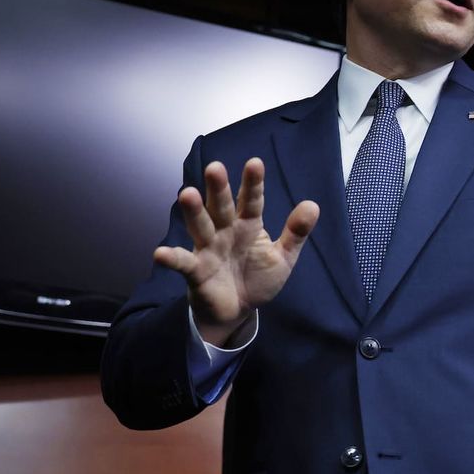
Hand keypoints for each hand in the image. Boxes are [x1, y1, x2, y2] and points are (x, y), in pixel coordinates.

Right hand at [153, 158, 319, 346]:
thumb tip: (313, 205)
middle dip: (218, 189)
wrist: (238, 310)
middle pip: (221, 207)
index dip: (253, 183)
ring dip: (193, 212)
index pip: (252, 201)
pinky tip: (161, 254)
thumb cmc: (257, 278)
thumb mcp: (283, 257)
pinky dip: (172, 259)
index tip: (255, 163)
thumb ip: (296, 233)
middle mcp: (225, 231)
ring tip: (186, 194)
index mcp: (248, 225)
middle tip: (215, 167)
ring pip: (200, 227)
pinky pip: (183, 263)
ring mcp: (208, 249)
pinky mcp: (196, 271)